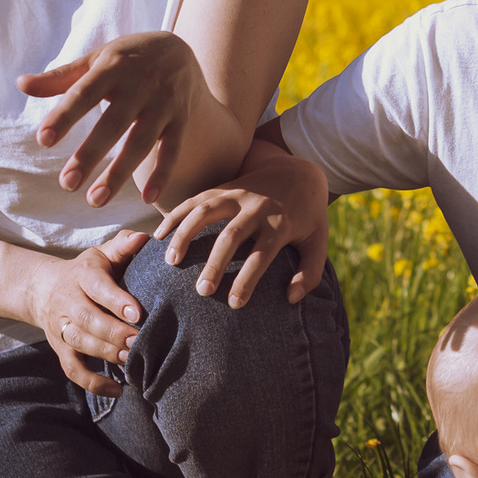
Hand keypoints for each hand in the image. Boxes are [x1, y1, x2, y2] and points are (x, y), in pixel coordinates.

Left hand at [19, 32, 198, 207]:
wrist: (180, 49)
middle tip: (67, 185)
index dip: (64, 116)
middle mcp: (141, 85)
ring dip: (119, 173)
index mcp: (113, 67)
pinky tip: (147, 200)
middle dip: (90, 155)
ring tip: (95, 200)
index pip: (84, 93)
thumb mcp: (95, 60)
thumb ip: (60, 77)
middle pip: (114, 124)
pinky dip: (162, 174)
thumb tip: (21, 84)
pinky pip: (172, 150)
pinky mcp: (181, 120)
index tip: (42, 141)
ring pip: (142, 142)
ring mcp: (164, 104)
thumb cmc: (126, 59)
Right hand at [26, 230, 150, 395]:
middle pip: (87, 320)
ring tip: (133, 359)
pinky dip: (93, 383)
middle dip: (114, 332)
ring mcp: (61, 327)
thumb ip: (123, 246)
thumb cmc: (87, 271)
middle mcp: (67, 301)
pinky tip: (118, 389)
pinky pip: (73, 370)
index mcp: (81, 275)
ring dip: (106, 354)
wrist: (43, 288)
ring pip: (80, 344)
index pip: (96, 287)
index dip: (115, 300)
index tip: (137, 312)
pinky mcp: (60, 349)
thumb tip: (143, 238)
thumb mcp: (102, 254)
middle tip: (141, 340)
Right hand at [154, 147, 330, 306]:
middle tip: (201, 291)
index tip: (234, 304)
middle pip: (232, 236)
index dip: (248, 280)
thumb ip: (310, 272)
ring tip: (170, 261)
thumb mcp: (319, 242)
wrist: (299, 172)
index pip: (262, 255)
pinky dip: (176, 214)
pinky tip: (158, 235)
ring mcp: (238, 193)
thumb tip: (291, 299)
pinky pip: (195, 199)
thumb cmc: (308, 216)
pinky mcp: (224, 187)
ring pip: (207, 211)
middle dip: (216, 263)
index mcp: (281, 223)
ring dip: (186, 233)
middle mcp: (257, 207)